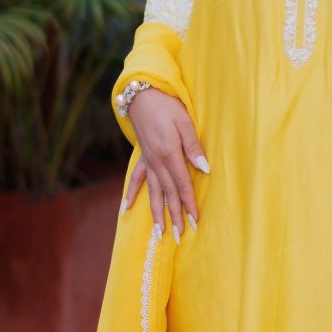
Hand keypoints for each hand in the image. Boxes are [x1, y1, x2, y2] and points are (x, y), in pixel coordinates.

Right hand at [123, 87, 209, 242]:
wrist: (142, 95)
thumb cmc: (167, 106)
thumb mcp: (186, 122)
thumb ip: (194, 147)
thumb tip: (205, 168)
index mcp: (170, 154)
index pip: (182, 185)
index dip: (189, 204)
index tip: (194, 221)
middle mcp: (157, 162)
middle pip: (168, 194)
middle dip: (175, 216)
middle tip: (179, 236)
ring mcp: (148, 161)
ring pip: (153, 192)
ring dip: (156, 213)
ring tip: (158, 233)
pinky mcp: (142, 157)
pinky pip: (135, 179)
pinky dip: (131, 194)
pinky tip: (126, 209)